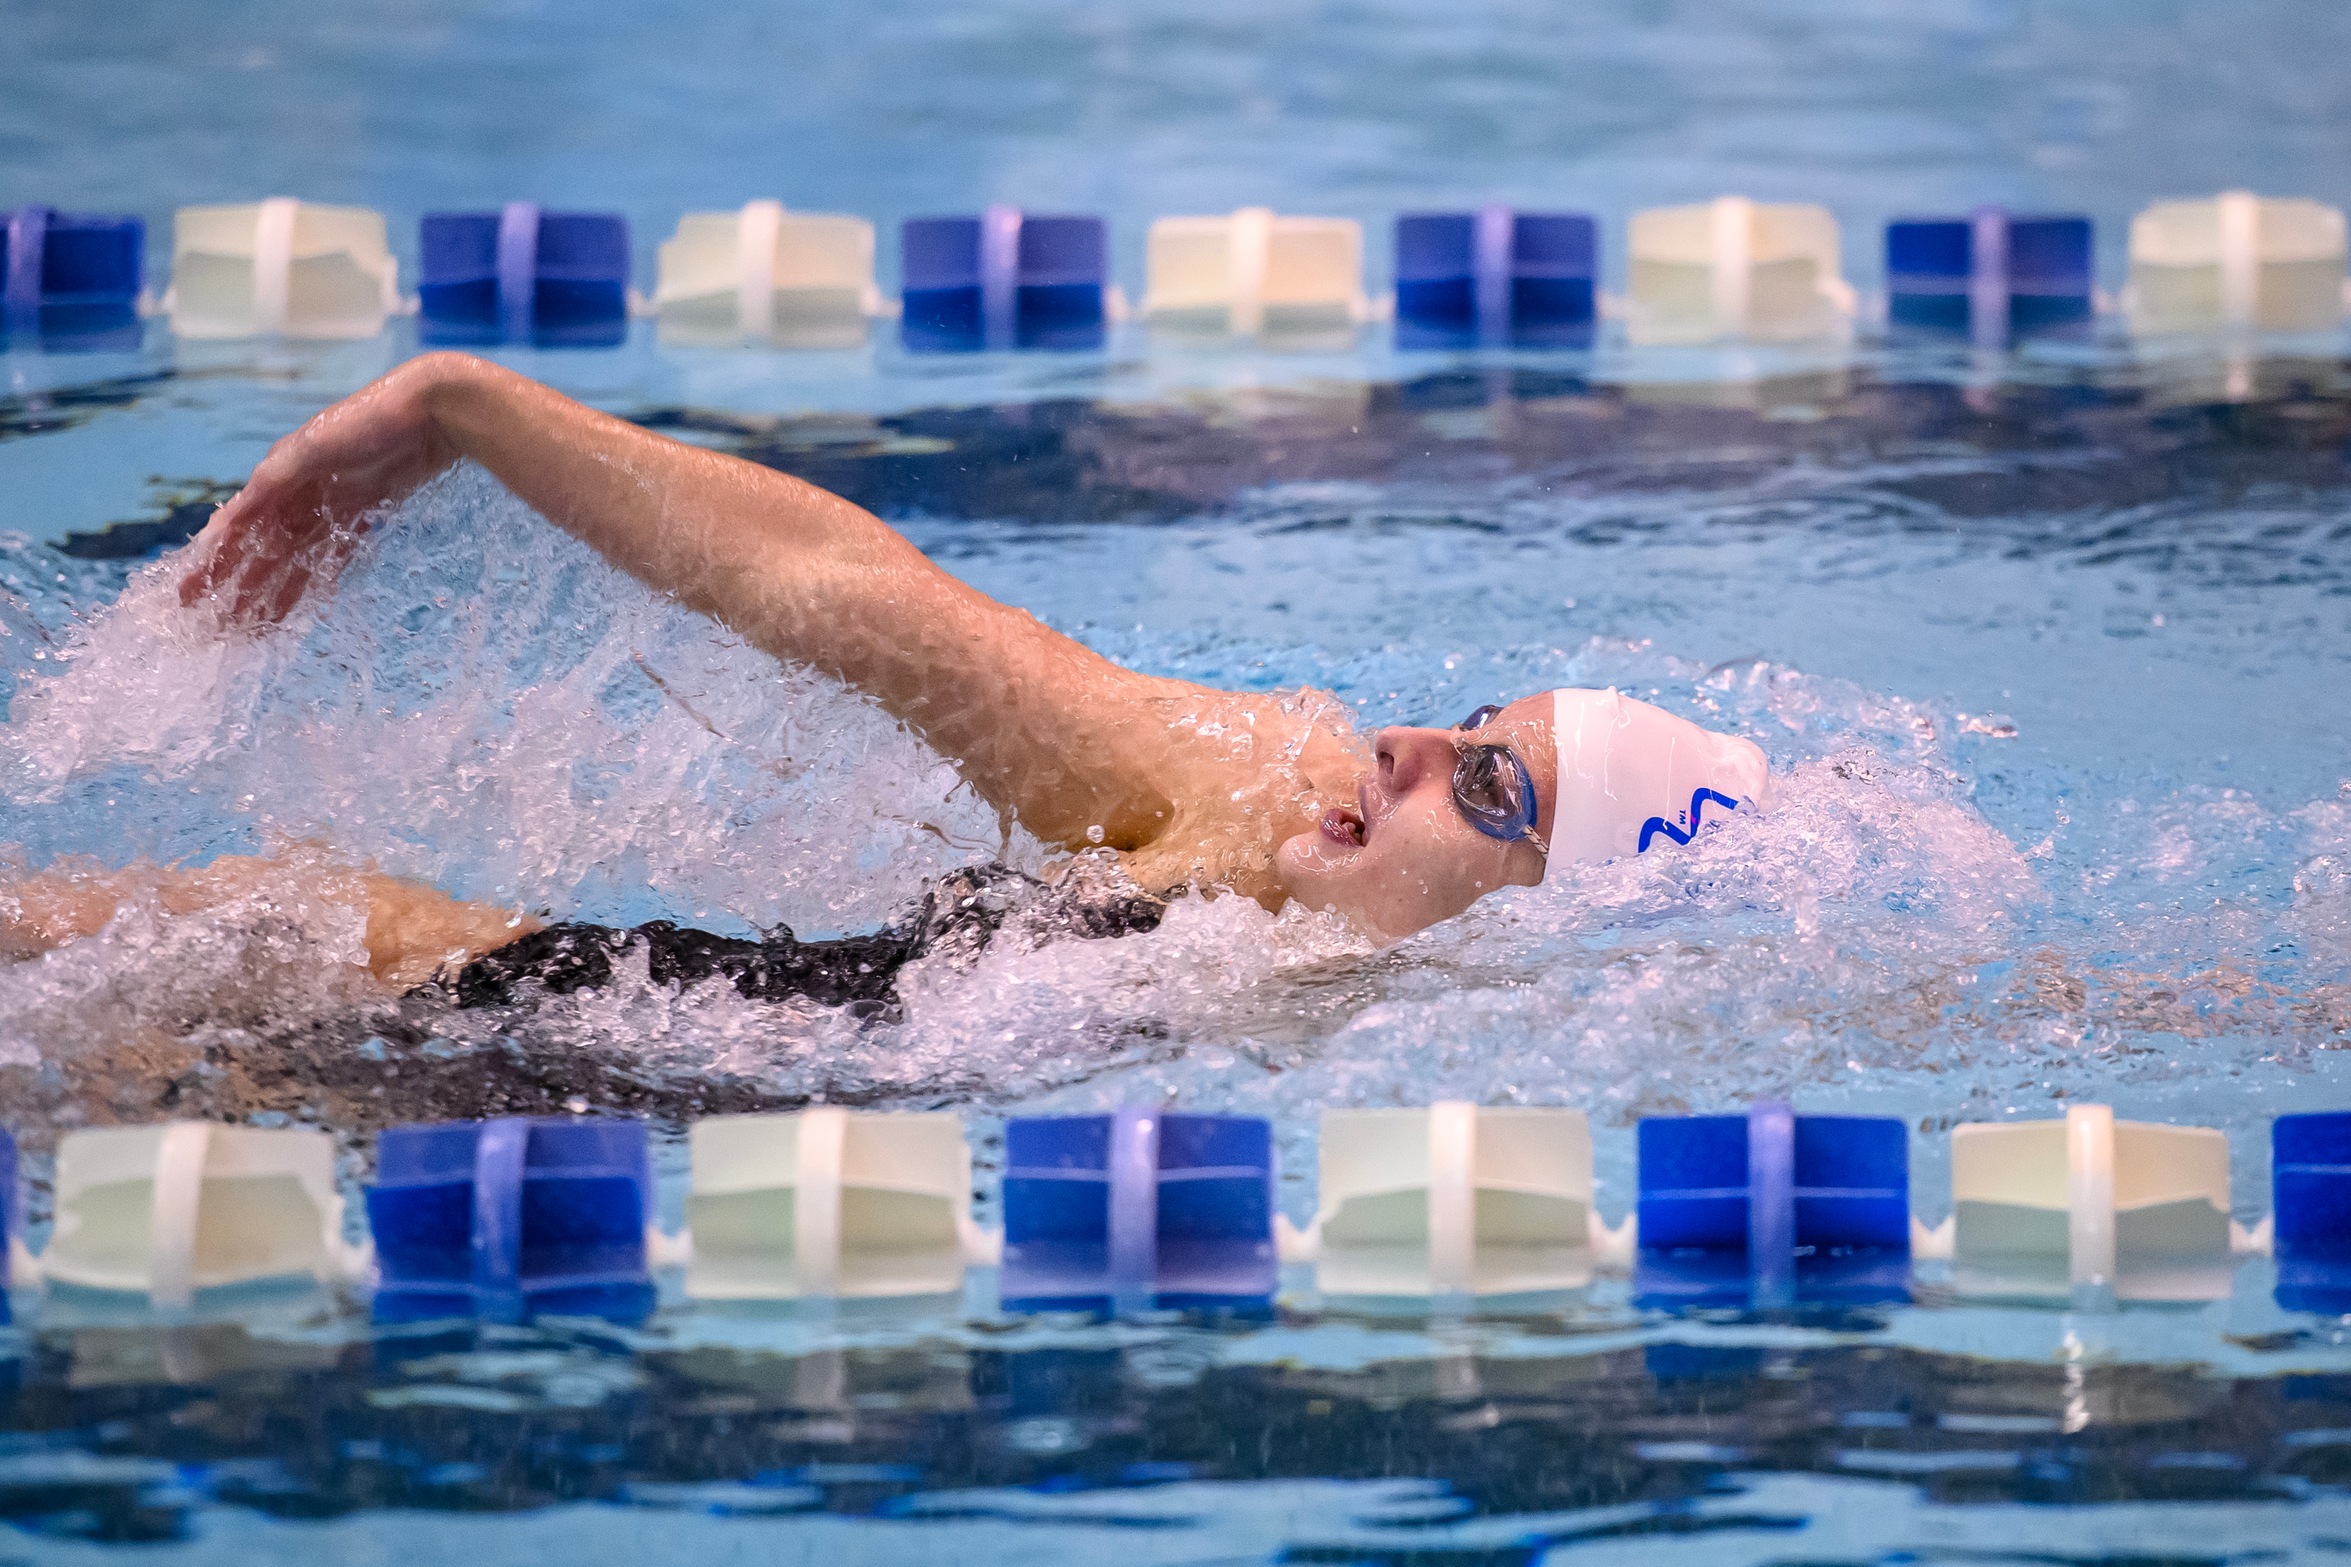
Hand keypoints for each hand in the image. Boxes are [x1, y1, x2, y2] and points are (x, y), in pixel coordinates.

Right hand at [177, 355, 465, 622]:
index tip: (187, 589)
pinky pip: (335, 554)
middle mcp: (300, 491)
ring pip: (295, 556)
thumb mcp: (312, 446)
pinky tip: (304, 603)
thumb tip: (234, 514)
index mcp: (279, 473)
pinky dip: (318, 578)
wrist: (432, 412)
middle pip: (263, 548)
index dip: (213, 559)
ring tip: (252, 623)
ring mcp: (333, 504)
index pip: (237, 525)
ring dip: (274, 589)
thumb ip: (274, 479)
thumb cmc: (367, 421)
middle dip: (237, 584)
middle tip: (215, 623)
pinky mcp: (367, 513)